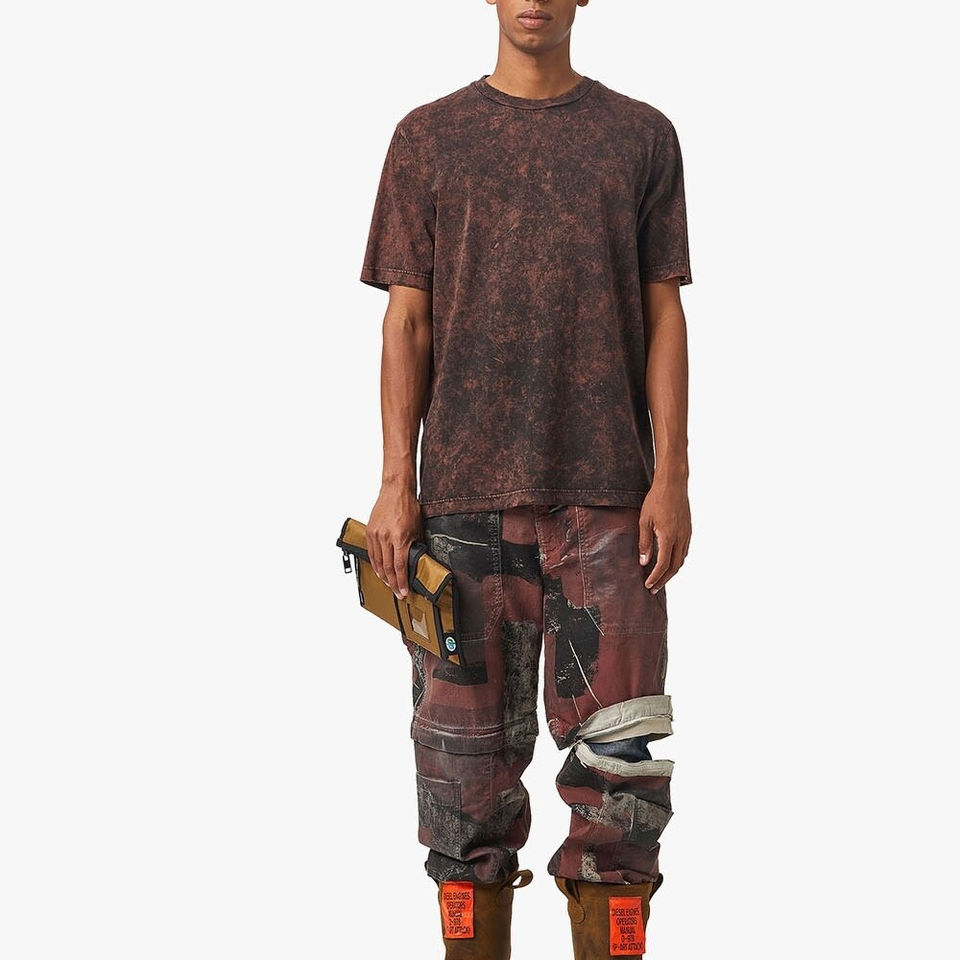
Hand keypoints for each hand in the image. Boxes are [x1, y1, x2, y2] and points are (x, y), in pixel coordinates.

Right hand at [367, 482, 422, 598]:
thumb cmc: (408, 506)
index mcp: (399, 537)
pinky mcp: (370, 532)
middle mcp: (386, 537)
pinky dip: (375, 564)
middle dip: (393, 583)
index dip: (402, 581)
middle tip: (398, 592)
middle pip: (388, 568)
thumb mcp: (418, 528)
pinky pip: (371, 553)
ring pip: (378, 562)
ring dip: (384, 576)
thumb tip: (417, 560)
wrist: (395, 490)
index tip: (404, 591)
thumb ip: (416, 545)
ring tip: (389, 584)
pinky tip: (380, 570)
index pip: (400, 566)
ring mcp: (376, 535)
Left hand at [638, 478, 690, 592]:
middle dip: (664, 580)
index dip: (655, 578)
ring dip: (671, 571)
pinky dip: (677, 560)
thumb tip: (643, 562)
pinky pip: (684, 551)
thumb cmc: (656, 500)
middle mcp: (681, 538)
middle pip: (674, 567)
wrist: (673, 484)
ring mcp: (687, 534)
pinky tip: (669, 561)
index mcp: (668, 537)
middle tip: (653, 589)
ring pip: (681, 560)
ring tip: (660, 578)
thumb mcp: (644, 521)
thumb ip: (644, 543)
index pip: (662, 565)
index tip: (648, 585)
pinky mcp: (688, 530)